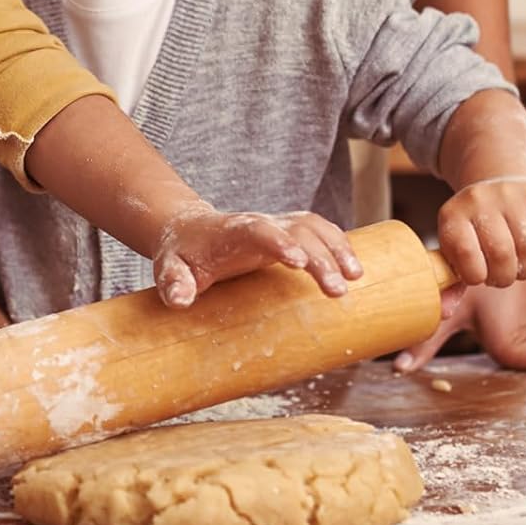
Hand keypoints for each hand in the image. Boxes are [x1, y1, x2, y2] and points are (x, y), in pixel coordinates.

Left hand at [153, 205, 362, 307]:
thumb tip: (180, 300)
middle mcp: (260, 223)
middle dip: (319, 257)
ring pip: (313, 226)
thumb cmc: (182, 255)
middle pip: (296, 230)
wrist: (189, 231)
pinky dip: (339, 244)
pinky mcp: (289, 233)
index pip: (258, 229)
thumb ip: (173, 283)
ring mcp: (277, 226)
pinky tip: (354, 268)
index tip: (299, 261)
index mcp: (233, 230)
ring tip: (356, 277)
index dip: (279, 242)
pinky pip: (320, 231)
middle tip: (337, 291)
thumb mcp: (169, 269)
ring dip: (337, 247)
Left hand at [436, 177, 525, 288]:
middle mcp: (480, 200)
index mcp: (453, 215)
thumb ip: (450, 284)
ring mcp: (511, 195)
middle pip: (501, 254)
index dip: (476, 275)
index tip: (479, 276)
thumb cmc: (473, 228)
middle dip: (504, 277)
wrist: (496, 183)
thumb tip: (443, 312)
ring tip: (517, 265)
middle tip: (501, 276)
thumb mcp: (454, 249)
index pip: (465, 252)